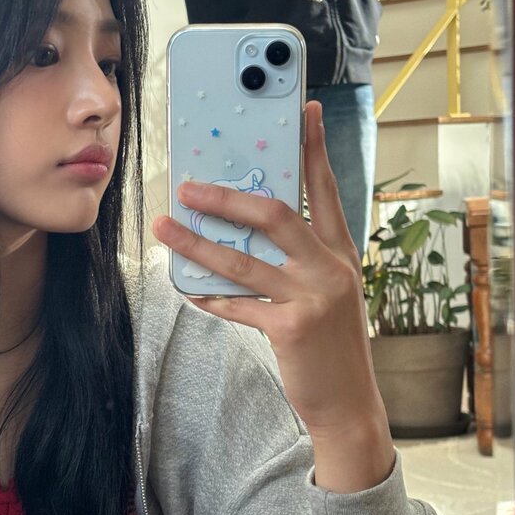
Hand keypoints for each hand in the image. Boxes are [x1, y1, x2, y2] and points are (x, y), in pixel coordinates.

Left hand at [152, 102, 394, 490]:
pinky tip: (189, 290)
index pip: (325, 189)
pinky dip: (210, 297)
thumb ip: (298, 259)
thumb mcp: (328, 292)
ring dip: (197, 242)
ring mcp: (313, 296)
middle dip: (227, 195)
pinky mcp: (291, 327)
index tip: (305, 111)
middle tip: (189, 186)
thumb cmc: (331, 344)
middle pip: (275, 214)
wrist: (349, 403)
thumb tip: (246, 230)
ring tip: (165, 228)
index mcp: (340, 252)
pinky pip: (238, 304)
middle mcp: (331, 267)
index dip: (314, 148)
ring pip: (243, 258)